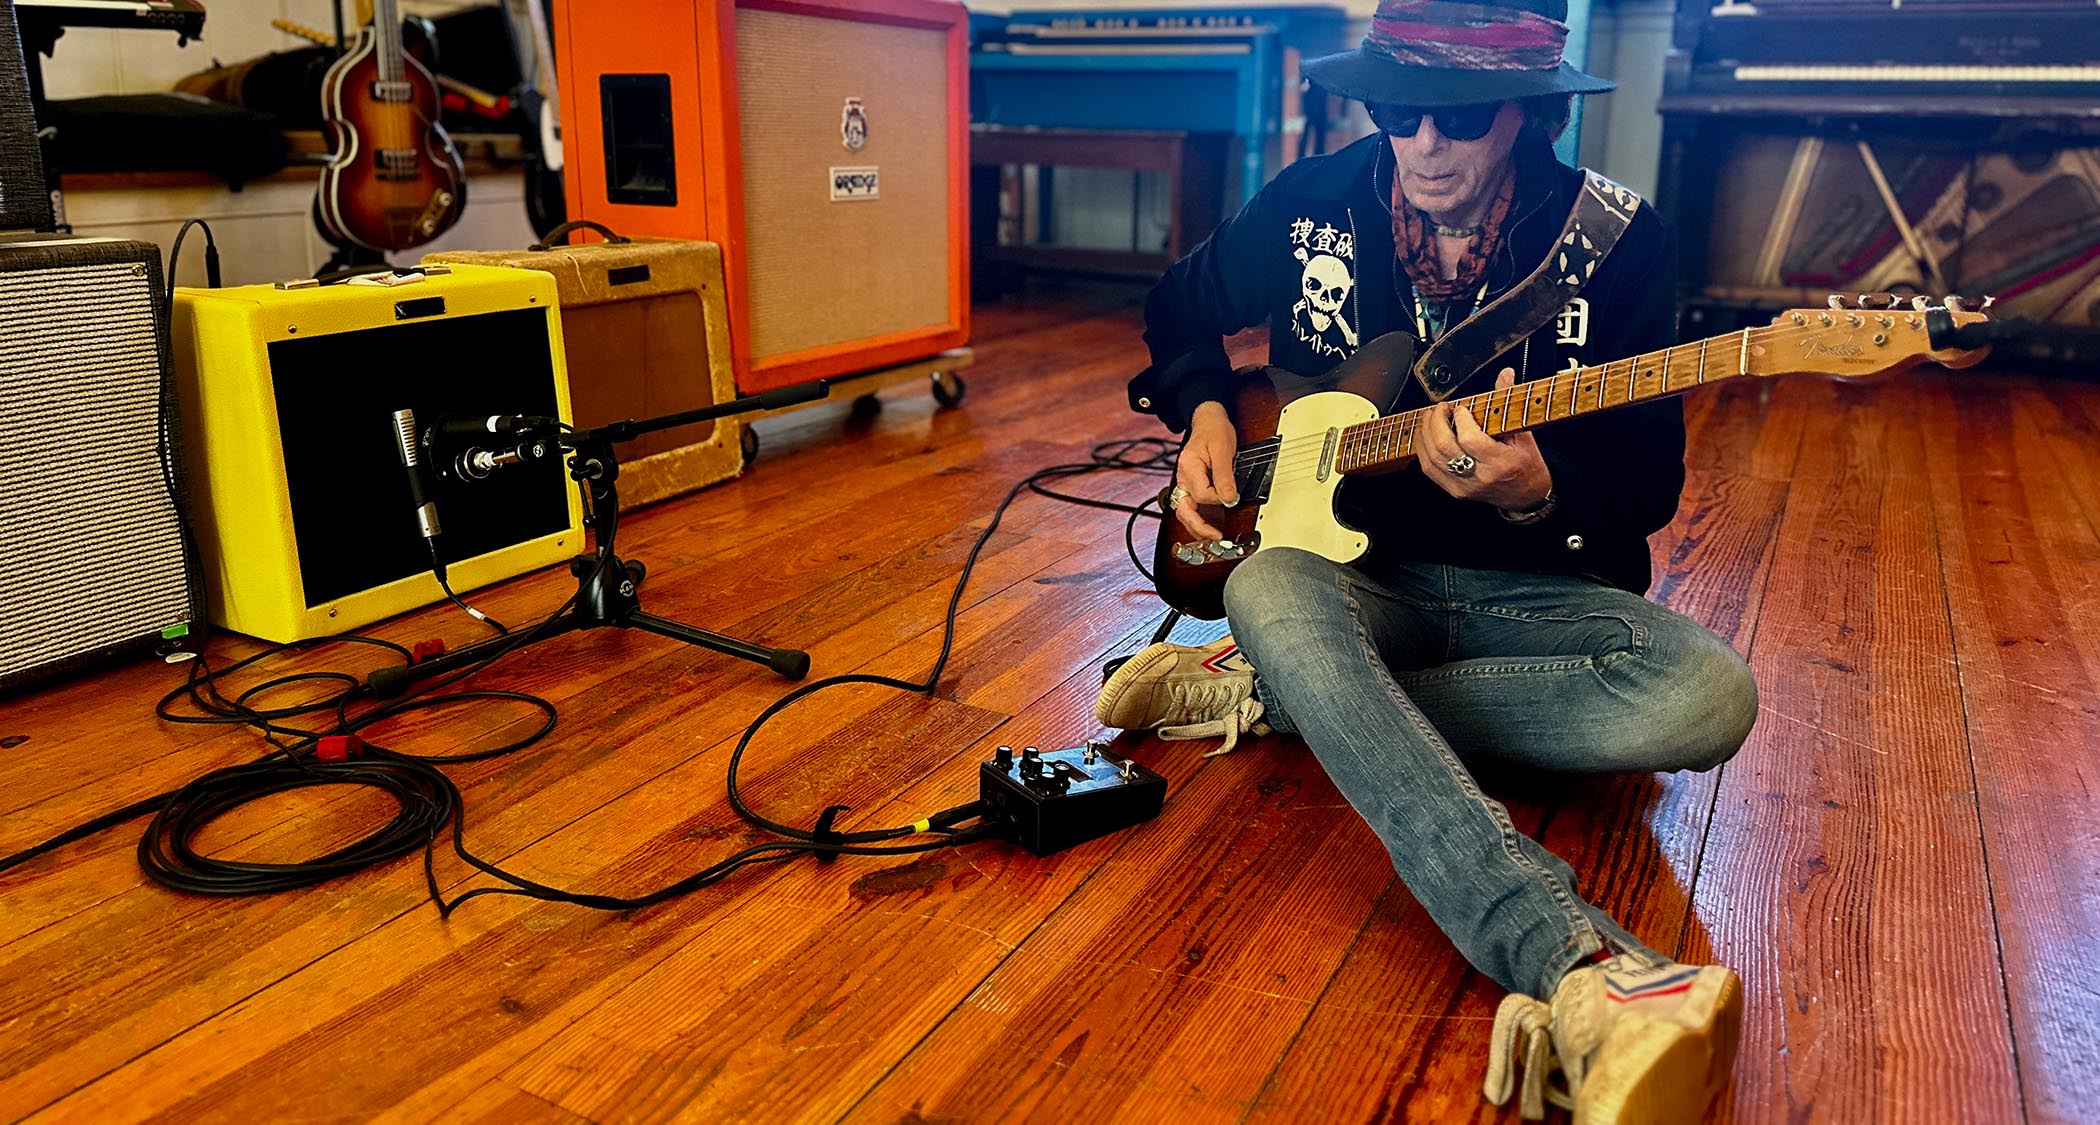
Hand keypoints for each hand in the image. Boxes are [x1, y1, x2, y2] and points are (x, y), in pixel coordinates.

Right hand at [1172, 401, 1238, 540]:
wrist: (1208, 421)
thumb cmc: (1215, 431)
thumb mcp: (1223, 449)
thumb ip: (1224, 475)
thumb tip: (1229, 498)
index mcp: (1188, 467)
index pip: (1201, 494)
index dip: (1218, 499)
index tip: (1231, 497)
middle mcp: (1182, 478)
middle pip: (1184, 509)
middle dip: (1199, 526)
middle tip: (1216, 537)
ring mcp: (1184, 483)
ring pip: (1184, 511)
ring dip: (1197, 526)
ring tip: (1213, 536)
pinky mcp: (1190, 486)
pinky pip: (1190, 506)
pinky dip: (1198, 519)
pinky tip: (1209, 526)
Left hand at [1416, 367, 1553, 510]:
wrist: (1525, 495)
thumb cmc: (1525, 462)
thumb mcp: (1523, 432)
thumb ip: (1508, 402)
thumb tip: (1506, 373)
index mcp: (1500, 462)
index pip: (1470, 439)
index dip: (1461, 419)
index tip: (1461, 408)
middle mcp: (1479, 477)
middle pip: (1444, 448)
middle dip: (1436, 422)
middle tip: (1440, 408)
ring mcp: (1463, 486)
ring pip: (1432, 458)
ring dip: (1425, 433)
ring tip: (1430, 417)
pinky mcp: (1453, 491)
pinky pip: (1429, 469)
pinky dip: (1422, 449)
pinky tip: (1425, 435)